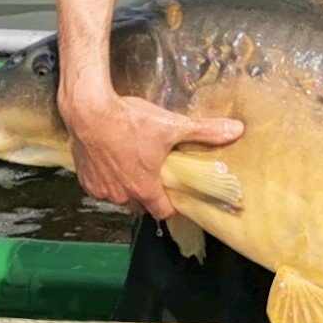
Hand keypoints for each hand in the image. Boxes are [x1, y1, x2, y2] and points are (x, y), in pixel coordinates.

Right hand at [58, 69, 238, 217]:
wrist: (88, 110)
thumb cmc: (129, 121)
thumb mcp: (172, 125)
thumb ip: (205, 132)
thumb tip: (237, 130)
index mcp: (145, 189)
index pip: (164, 212)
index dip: (173, 205)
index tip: (178, 192)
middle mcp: (122, 196)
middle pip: (142, 206)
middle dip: (151, 195)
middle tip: (158, 175)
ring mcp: (101, 190)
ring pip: (120, 198)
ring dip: (128, 188)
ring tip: (135, 166)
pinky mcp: (85, 180)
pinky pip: (101, 188)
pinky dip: (108, 180)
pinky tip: (114, 161)